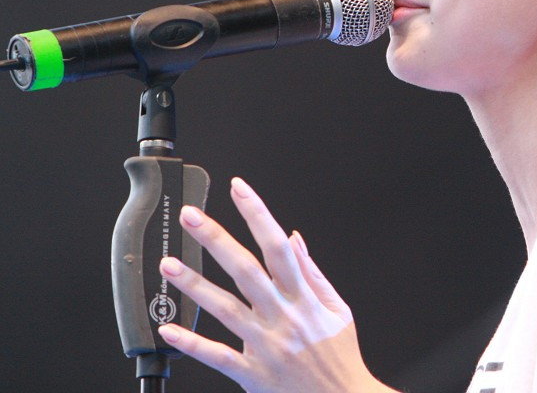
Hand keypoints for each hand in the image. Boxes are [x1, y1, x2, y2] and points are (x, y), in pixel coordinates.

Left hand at [157, 176, 393, 392]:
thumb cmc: (340, 356)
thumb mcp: (337, 309)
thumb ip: (312, 273)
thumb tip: (293, 237)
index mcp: (305, 298)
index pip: (278, 246)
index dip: (257, 214)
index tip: (239, 190)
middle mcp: (284, 317)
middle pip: (245, 270)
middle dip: (215, 239)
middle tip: (189, 217)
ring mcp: (267, 346)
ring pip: (225, 309)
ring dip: (194, 285)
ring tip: (168, 263)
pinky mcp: (253, 375)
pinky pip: (218, 356)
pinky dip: (191, 342)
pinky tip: (168, 328)